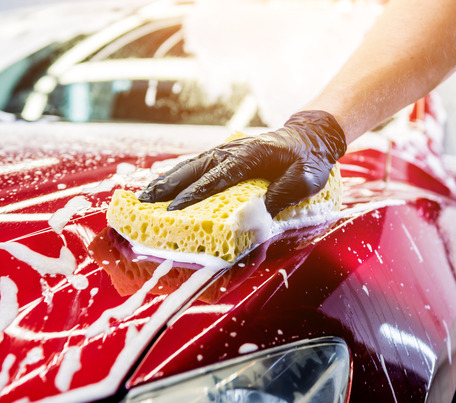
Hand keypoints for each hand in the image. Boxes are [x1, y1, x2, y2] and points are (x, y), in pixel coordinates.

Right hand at [138, 110, 346, 216]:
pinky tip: (164, 188)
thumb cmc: (309, 160)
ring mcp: (227, 151)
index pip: (217, 178)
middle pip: (194, 169)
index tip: (175, 209)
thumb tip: (259, 211)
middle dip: (169, 186)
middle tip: (145, 203)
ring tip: (145, 197)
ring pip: (191, 166)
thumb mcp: (306, 179)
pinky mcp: (226, 156)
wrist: (310, 137)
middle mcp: (232, 151)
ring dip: (167, 181)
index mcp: (250, 157)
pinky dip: (178, 176)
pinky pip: (198, 166)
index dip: (194, 195)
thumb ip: (284, 193)